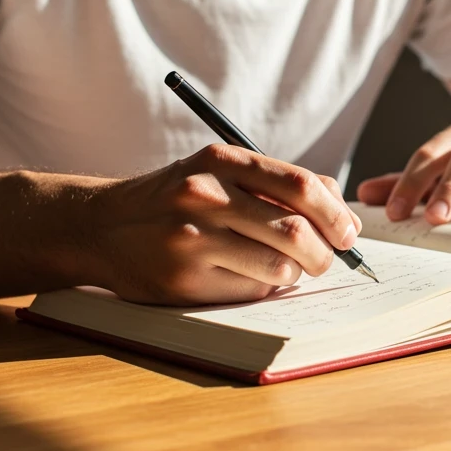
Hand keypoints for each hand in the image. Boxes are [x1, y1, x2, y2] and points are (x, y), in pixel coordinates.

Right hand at [82, 144, 361, 305]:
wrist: (101, 226)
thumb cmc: (176, 199)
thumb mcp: (220, 171)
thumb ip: (279, 184)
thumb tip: (346, 216)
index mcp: (221, 160)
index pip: (301, 185)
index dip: (337, 214)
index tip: (349, 233)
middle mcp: (206, 195)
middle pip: (296, 230)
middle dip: (325, 252)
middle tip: (328, 260)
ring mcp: (191, 239)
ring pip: (278, 266)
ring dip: (295, 273)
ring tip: (287, 269)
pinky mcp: (182, 280)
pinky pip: (249, 290)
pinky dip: (263, 287)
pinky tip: (248, 276)